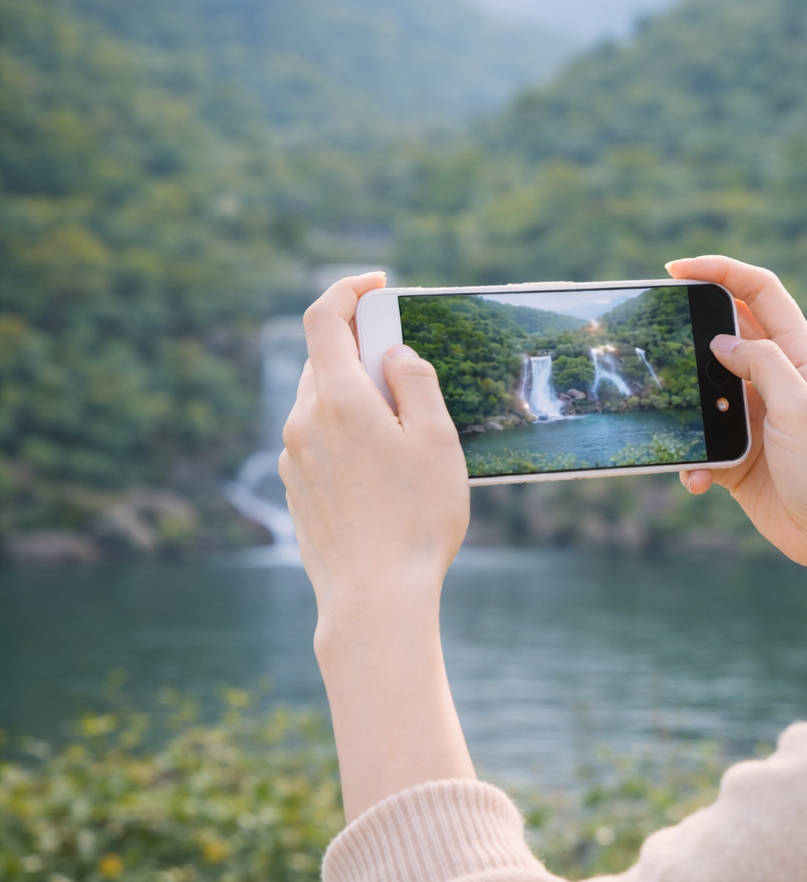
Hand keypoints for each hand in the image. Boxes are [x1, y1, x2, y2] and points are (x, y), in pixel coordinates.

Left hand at [279, 272, 469, 616]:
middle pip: (325, 360)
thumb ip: (415, 382)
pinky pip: (319, 438)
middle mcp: (305, 422)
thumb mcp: (436, 440)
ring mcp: (295, 457)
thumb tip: (395, 353)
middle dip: (363, 347)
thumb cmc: (416, 519)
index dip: (348, 290)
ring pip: (322, 401)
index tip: (378, 284)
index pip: (324, 318)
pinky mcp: (297, 487)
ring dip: (357, 393)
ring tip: (404, 425)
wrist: (375, 598)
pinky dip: (347, 429)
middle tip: (407, 360)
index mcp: (338, 400)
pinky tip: (384, 466)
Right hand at [665, 256, 806, 574]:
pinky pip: (703, 441)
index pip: (760, 292)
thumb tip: (722, 340)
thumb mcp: (800, 408)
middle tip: (655, 338)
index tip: (677, 269)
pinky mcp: (740, 452)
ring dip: (684, 404)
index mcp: (802, 356)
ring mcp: (757, 415)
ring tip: (666, 415)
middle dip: (690, 332)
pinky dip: (693, 457)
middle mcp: (779, 379)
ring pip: (706, 388)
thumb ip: (763, 364)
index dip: (721, 271)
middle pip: (726, 332)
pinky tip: (697, 478)